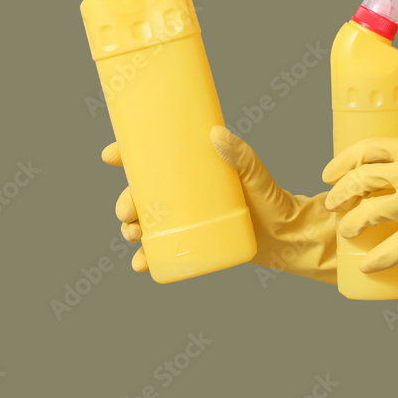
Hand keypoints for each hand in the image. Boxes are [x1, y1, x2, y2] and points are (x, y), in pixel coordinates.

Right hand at [102, 126, 336, 283]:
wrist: (287, 237)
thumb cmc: (272, 200)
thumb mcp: (256, 176)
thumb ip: (241, 155)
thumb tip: (217, 134)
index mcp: (192, 173)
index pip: (152, 160)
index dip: (126, 156)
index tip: (111, 155)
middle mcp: (184, 196)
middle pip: (141, 196)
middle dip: (125, 202)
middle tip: (128, 212)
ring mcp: (186, 221)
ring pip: (145, 224)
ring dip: (130, 230)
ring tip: (133, 235)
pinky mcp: (192, 245)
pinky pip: (161, 253)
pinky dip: (146, 259)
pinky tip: (141, 264)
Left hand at [322, 137, 397, 272]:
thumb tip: (393, 176)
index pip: (367, 148)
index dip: (341, 162)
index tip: (328, 173)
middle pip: (360, 179)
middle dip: (339, 194)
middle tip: (331, 204)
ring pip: (369, 212)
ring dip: (350, 224)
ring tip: (346, 232)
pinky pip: (392, 248)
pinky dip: (375, 259)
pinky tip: (366, 265)